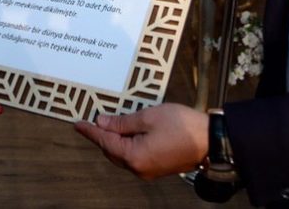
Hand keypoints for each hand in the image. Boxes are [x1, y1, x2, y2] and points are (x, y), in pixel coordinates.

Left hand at [74, 103, 207, 179]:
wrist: (210, 140)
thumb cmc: (182, 125)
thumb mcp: (148, 117)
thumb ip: (123, 122)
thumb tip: (103, 123)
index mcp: (134, 157)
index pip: (105, 142)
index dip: (91, 131)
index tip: (78, 125)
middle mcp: (139, 168)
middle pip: (112, 152)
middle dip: (102, 136)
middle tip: (92, 122)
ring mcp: (149, 171)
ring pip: (123, 155)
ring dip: (115, 141)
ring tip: (109, 125)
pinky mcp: (157, 168)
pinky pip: (135, 157)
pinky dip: (127, 146)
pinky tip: (127, 134)